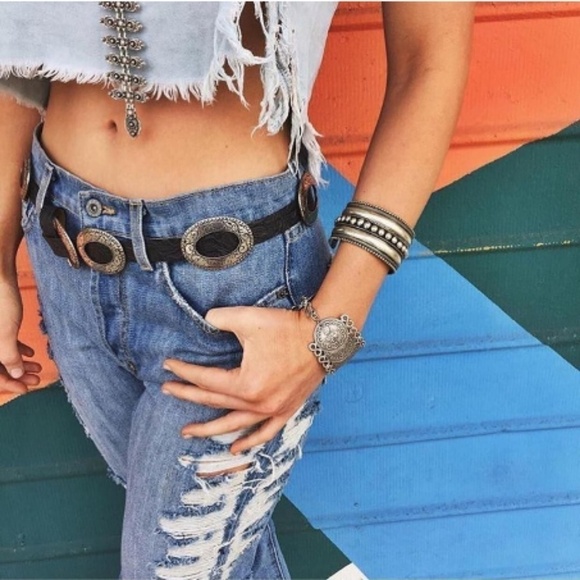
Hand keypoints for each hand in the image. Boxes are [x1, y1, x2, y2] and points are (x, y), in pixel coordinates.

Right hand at [0, 279, 41, 393]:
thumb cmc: (0, 305)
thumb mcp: (4, 336)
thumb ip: (9, 357)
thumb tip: (16, 374)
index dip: (9, 384)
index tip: (26, 388)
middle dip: (17, 374)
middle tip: (35, 379)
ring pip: (1, 355)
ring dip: (19, 362)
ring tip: (37, 366)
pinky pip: (2, 342)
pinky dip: (16, 349)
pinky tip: (31, 351)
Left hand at [162, 305, 324, 454]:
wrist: (324, 336)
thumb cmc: (286, 328)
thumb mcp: (248, 318)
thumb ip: (220, 319)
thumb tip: (206, 320)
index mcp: (245, 384)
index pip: (205, 380)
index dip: (184, 372)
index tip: (167, 365)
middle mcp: (257, 404)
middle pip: (214, 402)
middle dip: (188, 395)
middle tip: (167, 391)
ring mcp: (273, 411)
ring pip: (234, 425)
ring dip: (210, 429)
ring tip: (188, 432)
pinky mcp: (286, 410)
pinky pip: (264, 432)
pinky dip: (249, 441)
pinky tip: (235, 449)